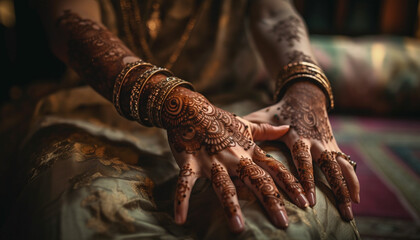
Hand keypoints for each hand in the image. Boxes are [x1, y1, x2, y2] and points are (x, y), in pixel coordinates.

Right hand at [162, 87, 308, 232]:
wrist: (189, 108)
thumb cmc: (218, 120)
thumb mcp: (245, 125)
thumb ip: (266, 131)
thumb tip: (287, 128)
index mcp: (248, 151)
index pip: (274, 169)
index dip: (291, 185)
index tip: (306, 203)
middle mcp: (234, 158)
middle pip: (256, 180)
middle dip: (271, 200)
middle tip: (283, 223)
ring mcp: (211, 161)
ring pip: (223, 185)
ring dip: (230, 206)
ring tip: (238, 228)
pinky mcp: (190, 163)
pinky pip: (185, 183)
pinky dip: (181, 200)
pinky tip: (180, 219)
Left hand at [244, 82, 359, 220]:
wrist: (305, 94)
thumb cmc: (278, 109)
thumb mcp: (263, 116)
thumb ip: (251, 129)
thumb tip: (228, 138)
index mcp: (296, 136)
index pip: (302, 160)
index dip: (306, 180)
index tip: (308, 201)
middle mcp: (315, 140)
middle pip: (328, 167)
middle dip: (334, 190)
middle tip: (339, 212)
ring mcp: (327, 143)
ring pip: (341, 168)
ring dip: (347, 189)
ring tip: (350, 211)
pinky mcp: (334, 145)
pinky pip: (346, 164)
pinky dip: (352, 180)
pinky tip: (355, 199)